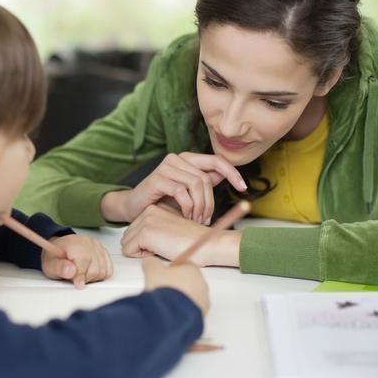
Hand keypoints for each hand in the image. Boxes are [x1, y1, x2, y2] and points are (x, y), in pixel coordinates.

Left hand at [41, 235, 112, 288]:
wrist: (59, 249)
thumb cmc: (55, 257)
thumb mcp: (50, 265)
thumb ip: (59, 268)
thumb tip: (70, 271)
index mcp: (75, 244)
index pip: (84, 263)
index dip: (80, 276)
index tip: (76, 283)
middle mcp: (88, 243)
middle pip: (95, 269)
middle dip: (85, 277)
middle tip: (75, 276)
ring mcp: (98, 247)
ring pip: (103, 271)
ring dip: (93, 277)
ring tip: (82, 273)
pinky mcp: (104, 252)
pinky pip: (109, 269)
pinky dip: (100, 274)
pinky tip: (90, 272)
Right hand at [101, 152, 245, 223]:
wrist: (133, 208)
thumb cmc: (161, 201)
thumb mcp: (187, 193)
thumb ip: (203, 183)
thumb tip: (222, 176)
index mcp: (186, 159)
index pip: (216, 161)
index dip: (232, 173)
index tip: (243, 188)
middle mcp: (176, 159)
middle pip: (206, 178)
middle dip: (210, 202)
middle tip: (205, 219)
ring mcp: (166, 167)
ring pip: (196, 184)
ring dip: (200, 206)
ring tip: (196, 219)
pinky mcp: (157, 179)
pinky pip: (182, 192)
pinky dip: (188, 206)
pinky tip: (185, 215)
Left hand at [121, 204, 241, 266]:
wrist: (208, 244)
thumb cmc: (195, 241)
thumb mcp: (172, 228)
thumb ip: (157, 229)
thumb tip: (141, 240)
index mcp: (156, 208)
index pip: (135, 229)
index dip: (147, 242)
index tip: (167, 241)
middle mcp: (149, 211)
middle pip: (128, 235)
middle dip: (141, 246)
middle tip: (165, 246)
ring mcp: (146, 220)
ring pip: (126, 243)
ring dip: (141, 251)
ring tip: (163, 247)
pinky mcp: (145, 232)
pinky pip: (128, 250)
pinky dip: (141, 257)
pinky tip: (160, 250)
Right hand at [142, 256, 209, 315]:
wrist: (173, 314)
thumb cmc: (165, 289)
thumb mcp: (152, 270)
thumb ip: (152, 263)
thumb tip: (150, 262)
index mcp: (193, 270)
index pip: (184, 264)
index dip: (172, 268)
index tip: (163, 274)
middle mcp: (201, 284)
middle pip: (188, 280)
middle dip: (176, 284)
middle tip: (162, 289)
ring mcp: (203, 300)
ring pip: (190, 296)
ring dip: (179, 297)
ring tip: (165, 302)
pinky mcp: (201, 314)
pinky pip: (190, 309)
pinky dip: (182, 309)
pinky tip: (171, 311)